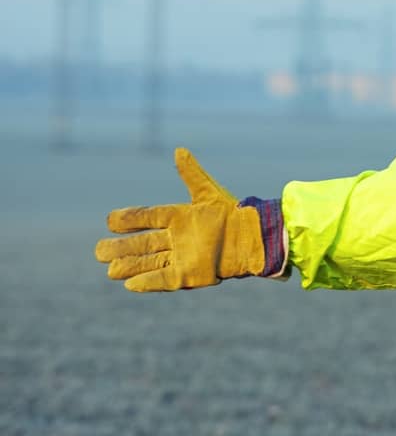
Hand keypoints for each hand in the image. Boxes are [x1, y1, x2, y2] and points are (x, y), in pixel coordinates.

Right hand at [95, 148, 265, 292]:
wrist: (255, 237)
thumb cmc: (234, 214)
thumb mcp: (210, 193)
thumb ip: (192, 174)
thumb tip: (179, 150)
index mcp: (178, 218)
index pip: (147, 217)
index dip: (129, 219)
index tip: (110, 220)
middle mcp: (176, 239)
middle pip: (142, 244)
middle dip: (120, 248)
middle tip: (99, 251)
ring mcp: (182, 258)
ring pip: (148, 262)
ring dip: (129, 266)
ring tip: (109, 269)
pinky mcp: (191, 275)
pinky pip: (165, 280)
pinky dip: (148, 282)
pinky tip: (130, 285)